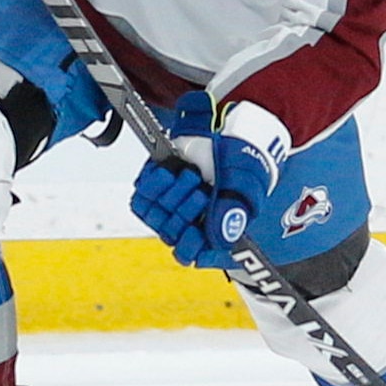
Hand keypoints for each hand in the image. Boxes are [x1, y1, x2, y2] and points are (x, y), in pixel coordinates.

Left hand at [128, 93, 275, 269]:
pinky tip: (171, 172)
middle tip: (202, 193)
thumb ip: (230, 213)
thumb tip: (216, 239)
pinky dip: (154, 182)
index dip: (188, 246)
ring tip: (192, 177)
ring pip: (154, 215)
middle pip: (170, 233)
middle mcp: (189, 221)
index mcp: (212, 231)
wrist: (228, 131)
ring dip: (172, 195)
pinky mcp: (156, 186)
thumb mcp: (244, 188)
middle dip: (186, 211)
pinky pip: (142, 195)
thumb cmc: (242, 162)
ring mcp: (170, 204)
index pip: (190, 254)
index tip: (194, 231)